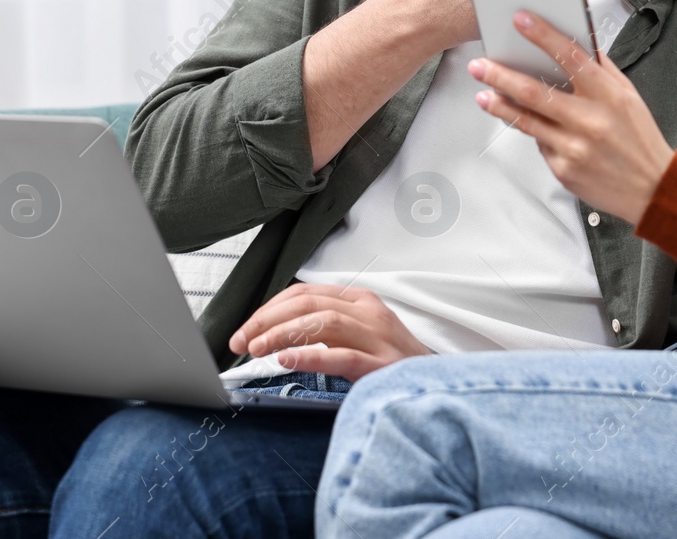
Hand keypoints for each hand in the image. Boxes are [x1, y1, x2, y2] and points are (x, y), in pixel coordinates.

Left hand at [227, 282, 431, 380]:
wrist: (435, 385)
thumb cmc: (392, 364)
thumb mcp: (360, 336)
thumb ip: (326, 329)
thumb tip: (275, 335)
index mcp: (361, 301)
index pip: (306, 292)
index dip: (270, 308)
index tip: (246, 328)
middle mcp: (369, 312)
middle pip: (309, 303)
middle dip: (267, 320)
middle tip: (241, 341)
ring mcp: (378, 337)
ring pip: (322, 323)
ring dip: (283, 334)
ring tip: (257, 350)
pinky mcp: (381, 364)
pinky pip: (341, 356)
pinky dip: (310, 356)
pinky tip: (286, 360)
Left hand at [467, 11, 674, 223]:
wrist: (651, 187)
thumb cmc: (639, 138)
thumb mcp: (628, 95)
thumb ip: (601, 69)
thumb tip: (578, 40)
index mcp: (608, 96)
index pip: (571, 57)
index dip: (543, 35)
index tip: (521, 20)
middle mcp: (590, 120)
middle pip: (534, 91)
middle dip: (501, 75)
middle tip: (480, 65)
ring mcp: (574, 147)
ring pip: (526, 120)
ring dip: (499, 104)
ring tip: (483, 93)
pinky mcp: (563, 169)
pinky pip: (539, 143)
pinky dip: (532, 131)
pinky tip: (526, 123)